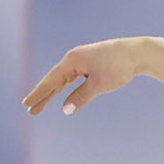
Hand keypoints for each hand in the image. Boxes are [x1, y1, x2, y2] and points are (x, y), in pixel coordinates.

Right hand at [23, 37, 160, 115]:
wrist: (136, 53)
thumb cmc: (118, 66)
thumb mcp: (99, 85)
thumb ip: (81, 97)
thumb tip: (65, 110)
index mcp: (72, 61)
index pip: (51, 81)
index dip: (38, 94)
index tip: (27, 104)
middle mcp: (73, 59)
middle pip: (53, 81)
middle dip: (42, 96)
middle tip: (29, 110)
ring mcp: (81, 61)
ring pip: (62, 80)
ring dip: (52, 93)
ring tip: (40, 105)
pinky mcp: (90, 64)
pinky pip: (72, 78)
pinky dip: (64, 87)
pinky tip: (59, 94)